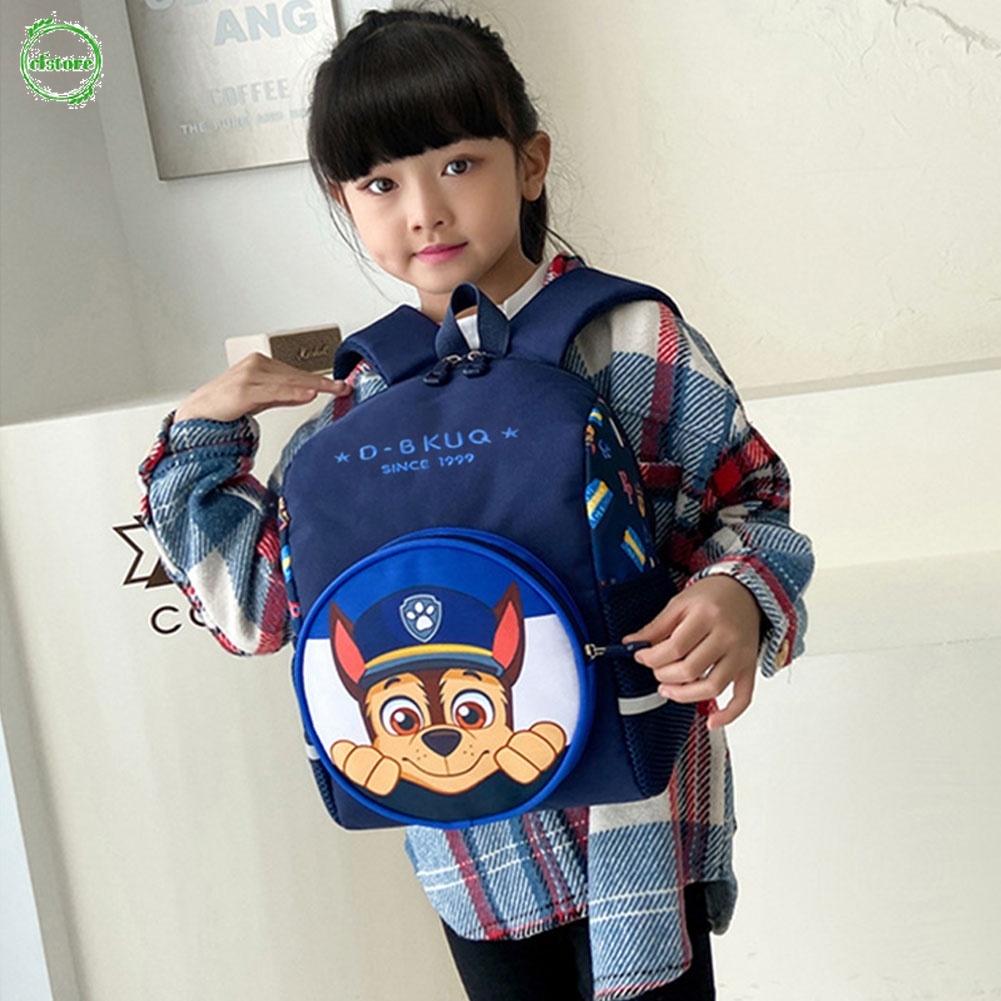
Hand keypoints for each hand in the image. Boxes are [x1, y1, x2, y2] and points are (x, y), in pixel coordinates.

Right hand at [174, 353, 350, 422]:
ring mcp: (248, 376)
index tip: (340, 384)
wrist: (197, 414)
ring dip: (313, 385)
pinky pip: (274, 391)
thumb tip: (309, 393)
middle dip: (322, 383)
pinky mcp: (242, 390)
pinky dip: (293, 392)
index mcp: (260, 364)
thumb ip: (283, 394)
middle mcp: (255, 366)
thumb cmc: (225, 405)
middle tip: (343, 388)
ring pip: (288, 381)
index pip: (296, 372)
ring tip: (334, 389)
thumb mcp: (261, 399)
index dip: (320, 379)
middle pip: (296, 375)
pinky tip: (309, 394)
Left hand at [623, 576, 762, 729]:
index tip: (640, 656)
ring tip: (667, 689)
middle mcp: (727, 636)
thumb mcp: (680, 603)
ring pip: (712, 687)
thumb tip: (631, 644)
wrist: (744, 592)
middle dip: (664, 675)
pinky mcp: (750, 667)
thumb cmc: (712, 597)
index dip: (651, 657)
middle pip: (691, 669)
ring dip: (684, 695)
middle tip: (655, 670)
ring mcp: (741, 654)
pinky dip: (729, 714)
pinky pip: (743, 697)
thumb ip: (656, 626)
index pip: (675, 647)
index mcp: (707, 616)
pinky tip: (711, 721)